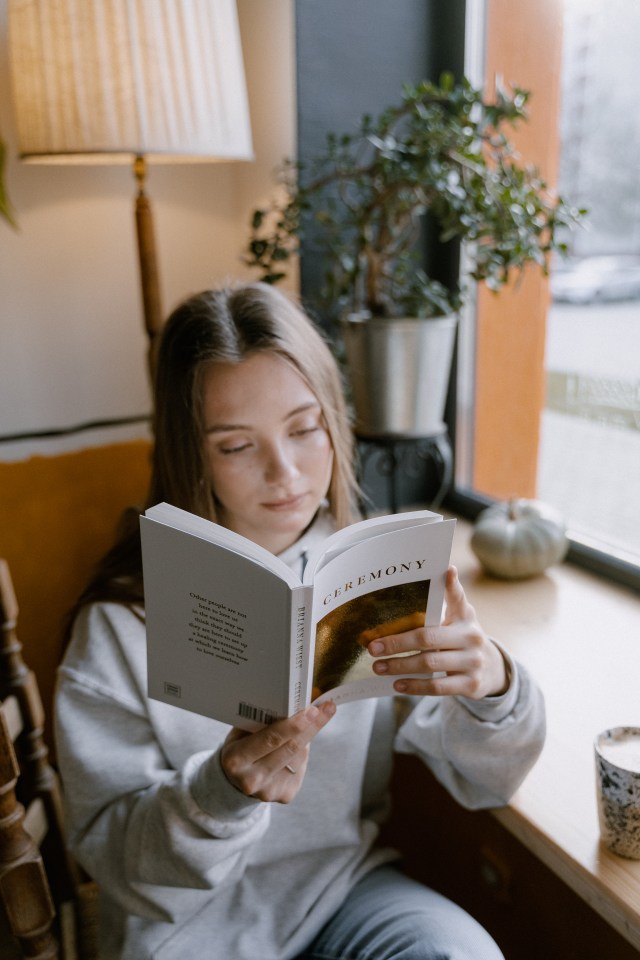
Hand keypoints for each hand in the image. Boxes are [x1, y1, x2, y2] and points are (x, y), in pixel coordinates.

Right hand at [220, 700, 335, 802]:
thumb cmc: (241, 748)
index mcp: (235, 760)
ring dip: (308, 737)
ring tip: (313, 720)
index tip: (312, 710)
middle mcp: (251, 779)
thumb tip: (295, 706)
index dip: (293, 725)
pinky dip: (302, 752)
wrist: (235, 783)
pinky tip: (298, 744)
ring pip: (299, 757)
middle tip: (326, 708)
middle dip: (311, 726)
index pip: (271, 739)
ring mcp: (269, 791)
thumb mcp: (241, 734)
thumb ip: (262, 723)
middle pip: (291, 748)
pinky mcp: (284, 796)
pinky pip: (300, 767)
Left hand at [362, 566, 508, 699]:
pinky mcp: (471, 685)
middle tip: (372, 647)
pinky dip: (415, 686)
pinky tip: (397, 684)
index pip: (457, 598)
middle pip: (428, 638)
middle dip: (396, 643)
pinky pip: (437, 687)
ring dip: (400, 666)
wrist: (491, 669)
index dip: (451, 585)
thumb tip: (446, 569)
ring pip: (429, 663)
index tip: (445, 570)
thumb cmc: (463, 637)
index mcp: (466, 616)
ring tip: (378, 667)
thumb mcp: (461, 617)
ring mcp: (473, 662)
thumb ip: (449, 597)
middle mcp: (472, 637)